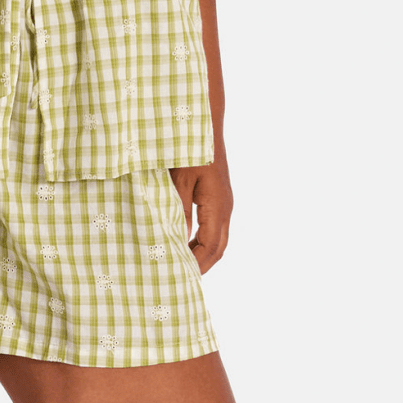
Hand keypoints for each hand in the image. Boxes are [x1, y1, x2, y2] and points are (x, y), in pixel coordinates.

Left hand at [170, 146, 232, 272]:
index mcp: (218, 206)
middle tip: (181, 278)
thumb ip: (179, 210)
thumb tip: (177, 239)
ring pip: (217, 238)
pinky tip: (185, 242)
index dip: (198, 265)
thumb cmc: (190, 148)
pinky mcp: (217, 196)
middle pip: (218, 247)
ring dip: (201, 253)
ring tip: (181, 264)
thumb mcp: (179, 180)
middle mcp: (225, 208)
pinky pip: (213, 226)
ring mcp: (223, 202)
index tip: (181, 277)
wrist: (205, 124)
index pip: (211, 247)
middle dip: (202, 265)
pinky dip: (201, 240)